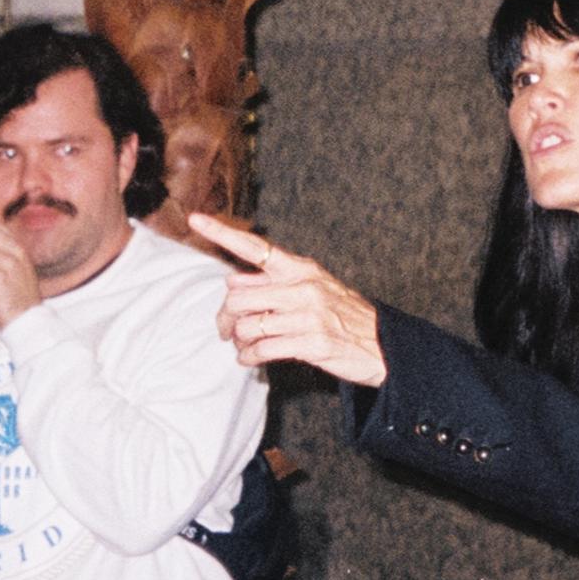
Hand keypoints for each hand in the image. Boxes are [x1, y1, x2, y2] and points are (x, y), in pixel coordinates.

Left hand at [193, 215, 385, 388]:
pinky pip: (263, 349)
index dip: (223, 234)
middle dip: (225, 317)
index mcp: (301, 269)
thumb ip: (272, 283)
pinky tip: (250, 359)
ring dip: (238, 341)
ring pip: (249, 326)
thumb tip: (233, 280)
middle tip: (225, 329)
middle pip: (239, 297)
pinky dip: (249, 357)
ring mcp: (308, 315)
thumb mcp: (312, 288)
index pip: (256, 247)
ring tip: (242, 347)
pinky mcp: (311, 343)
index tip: (196, 220)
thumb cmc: (343, 315)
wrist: (382, 344)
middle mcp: (303, 287)